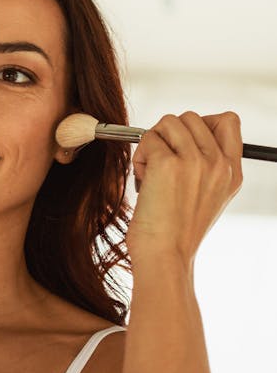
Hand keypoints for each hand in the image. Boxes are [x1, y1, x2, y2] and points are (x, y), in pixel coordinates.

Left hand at [127, 111, 242, 266]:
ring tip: (152, 172)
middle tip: (162, 164)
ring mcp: (195, 162)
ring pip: (168, 122)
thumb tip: (182, 131)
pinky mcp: (168, 164)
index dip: (200, 123)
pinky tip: (144, 180)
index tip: (183, 145)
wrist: (164, 255)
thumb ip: (206, 163)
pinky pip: (147, 138)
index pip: (228, 120)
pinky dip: (139, 156)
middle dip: (169, 135)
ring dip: (153, 143)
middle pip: (190, 117)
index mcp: (233, 171)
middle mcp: (219, 164)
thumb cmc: (175, 229)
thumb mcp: (207, 194)